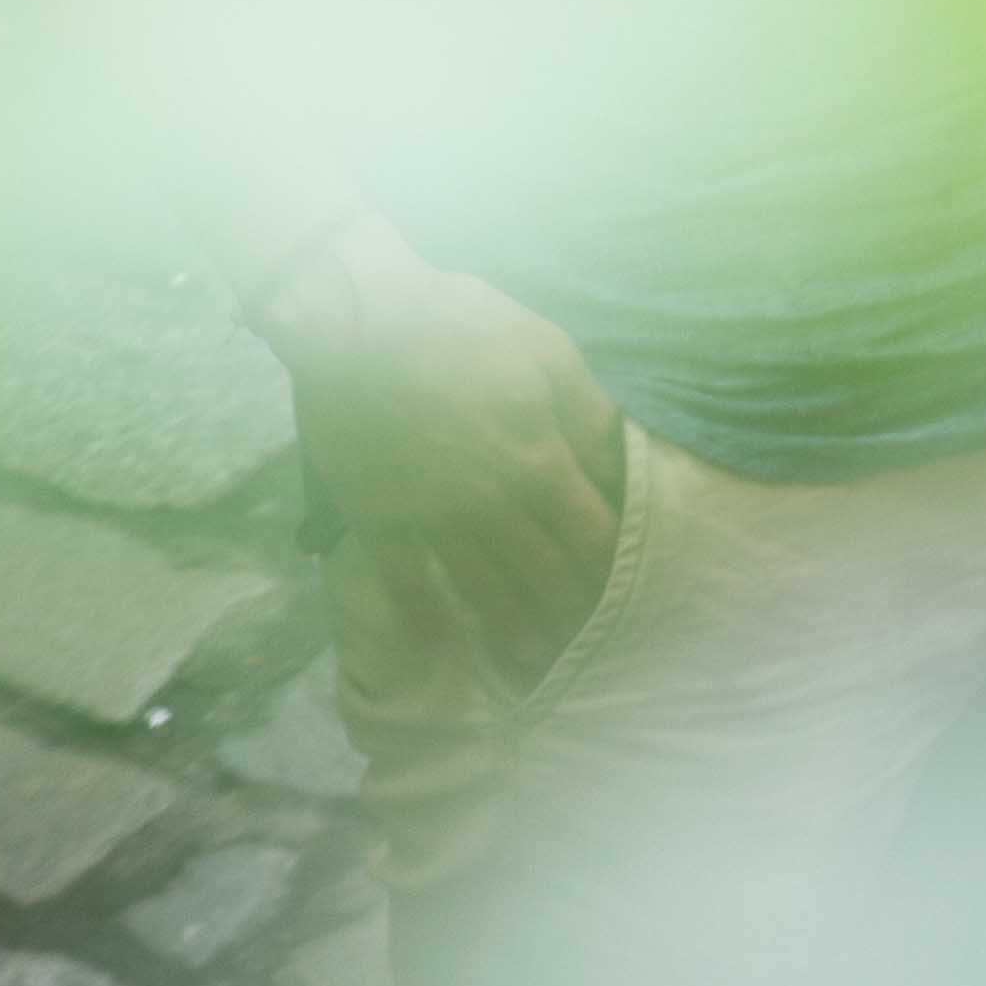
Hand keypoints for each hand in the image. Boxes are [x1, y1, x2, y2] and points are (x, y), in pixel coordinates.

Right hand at [260, 227, 629, 689]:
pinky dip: (425, 621)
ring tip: (536, 664)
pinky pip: (407, 584)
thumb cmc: (461, 324)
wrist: (355, 321)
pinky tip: (441, 649)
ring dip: (514, 631)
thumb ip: (588, 412)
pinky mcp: (380, 520)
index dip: (615, 571)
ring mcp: (433, 519)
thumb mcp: (548, 352)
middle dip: (573, 615)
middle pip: (546, 577)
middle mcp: (492, 505)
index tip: (630, 595)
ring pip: (485, 592)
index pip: (594, 537)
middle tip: (593, 649)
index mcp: (540, 460)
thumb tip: (621, 459)